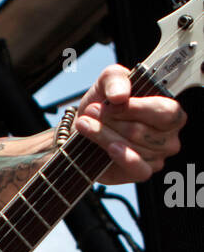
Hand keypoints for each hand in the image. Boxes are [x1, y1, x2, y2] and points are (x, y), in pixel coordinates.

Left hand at [72, 65, 184, 183]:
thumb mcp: (108, 81)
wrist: (82, 129)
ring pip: (133, 147)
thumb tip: (120, 96)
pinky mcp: (141, 172)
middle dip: (113, 121)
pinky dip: (123, 158)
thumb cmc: (103, 105)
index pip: (166, 112)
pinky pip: (138, 169)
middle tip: (91, 112)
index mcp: (169, 112)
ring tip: (85, 124)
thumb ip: (116, 79)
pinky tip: (110, 148)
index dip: (138, 108)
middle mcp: (168, 136)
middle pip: (143, 130)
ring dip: (104, 134)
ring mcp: (158, 156)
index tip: (112, 103)